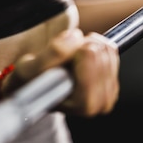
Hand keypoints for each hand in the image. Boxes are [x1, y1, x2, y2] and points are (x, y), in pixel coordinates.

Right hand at [1, 29, 119, 115]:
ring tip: (68, 62)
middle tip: (63, 61)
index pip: (89, 56)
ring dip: (86, 47)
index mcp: (84, 104)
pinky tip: (79, 60)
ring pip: (107, 48)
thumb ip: (53, 54)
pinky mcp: (112, 79)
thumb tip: (76, 37)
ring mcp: (110, 91)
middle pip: (100, 50)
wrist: (34, 91)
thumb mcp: (29, 69)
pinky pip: (110, 49)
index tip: (59, 61)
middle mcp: (102, 102)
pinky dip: (93, 47)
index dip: (73, 49)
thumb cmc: (31, 84)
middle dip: (80, 47)